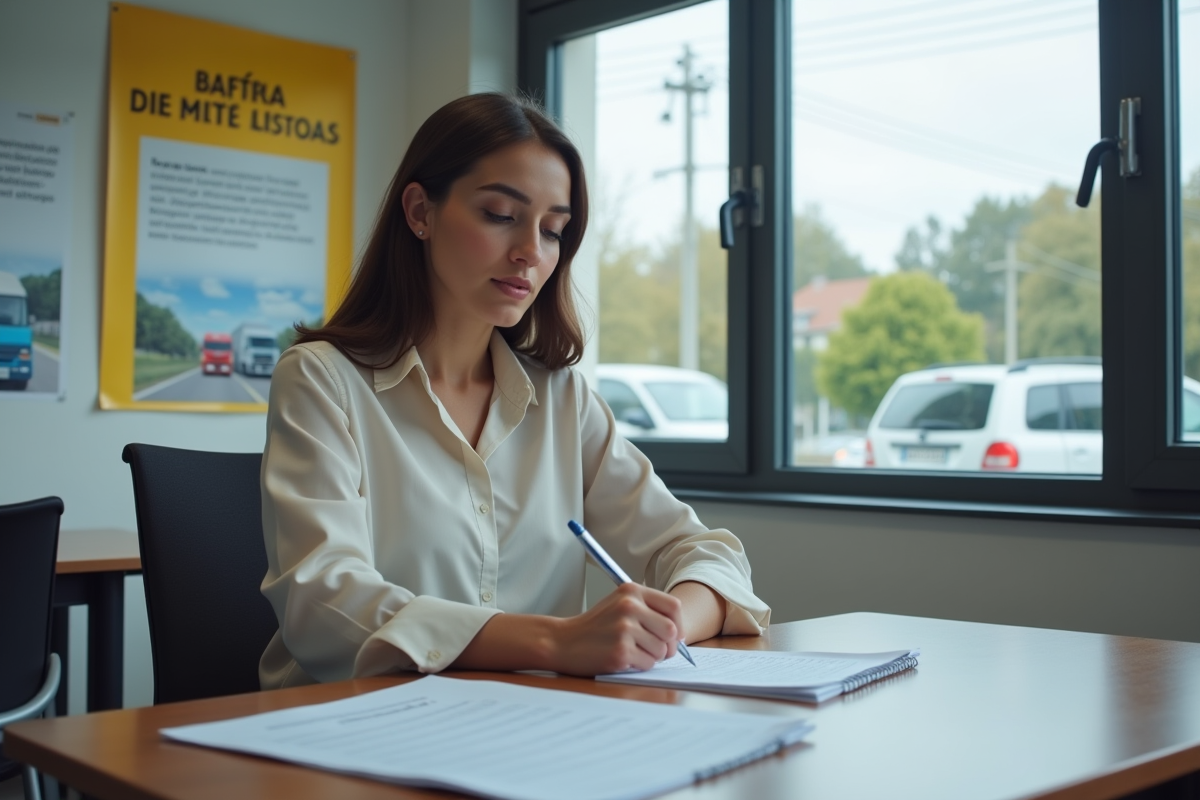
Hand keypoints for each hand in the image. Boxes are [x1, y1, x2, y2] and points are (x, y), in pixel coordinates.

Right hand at [549, 583, 683, 675]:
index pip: (673, 606)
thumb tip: (678, 634)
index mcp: (631, 591)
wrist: (562, 642)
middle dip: (668, 645)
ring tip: (632, 652)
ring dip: (652, 657)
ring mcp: (624, 629)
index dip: (678, 624)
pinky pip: (648, 664)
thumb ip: (648, 611)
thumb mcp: (619, 605)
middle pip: (671, 630)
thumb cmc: (595, 627)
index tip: (674, 636)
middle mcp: (629, 606)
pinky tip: (623, 659)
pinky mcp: (620, 651)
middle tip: (656, 651)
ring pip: (661, 650)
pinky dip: (640, 666)